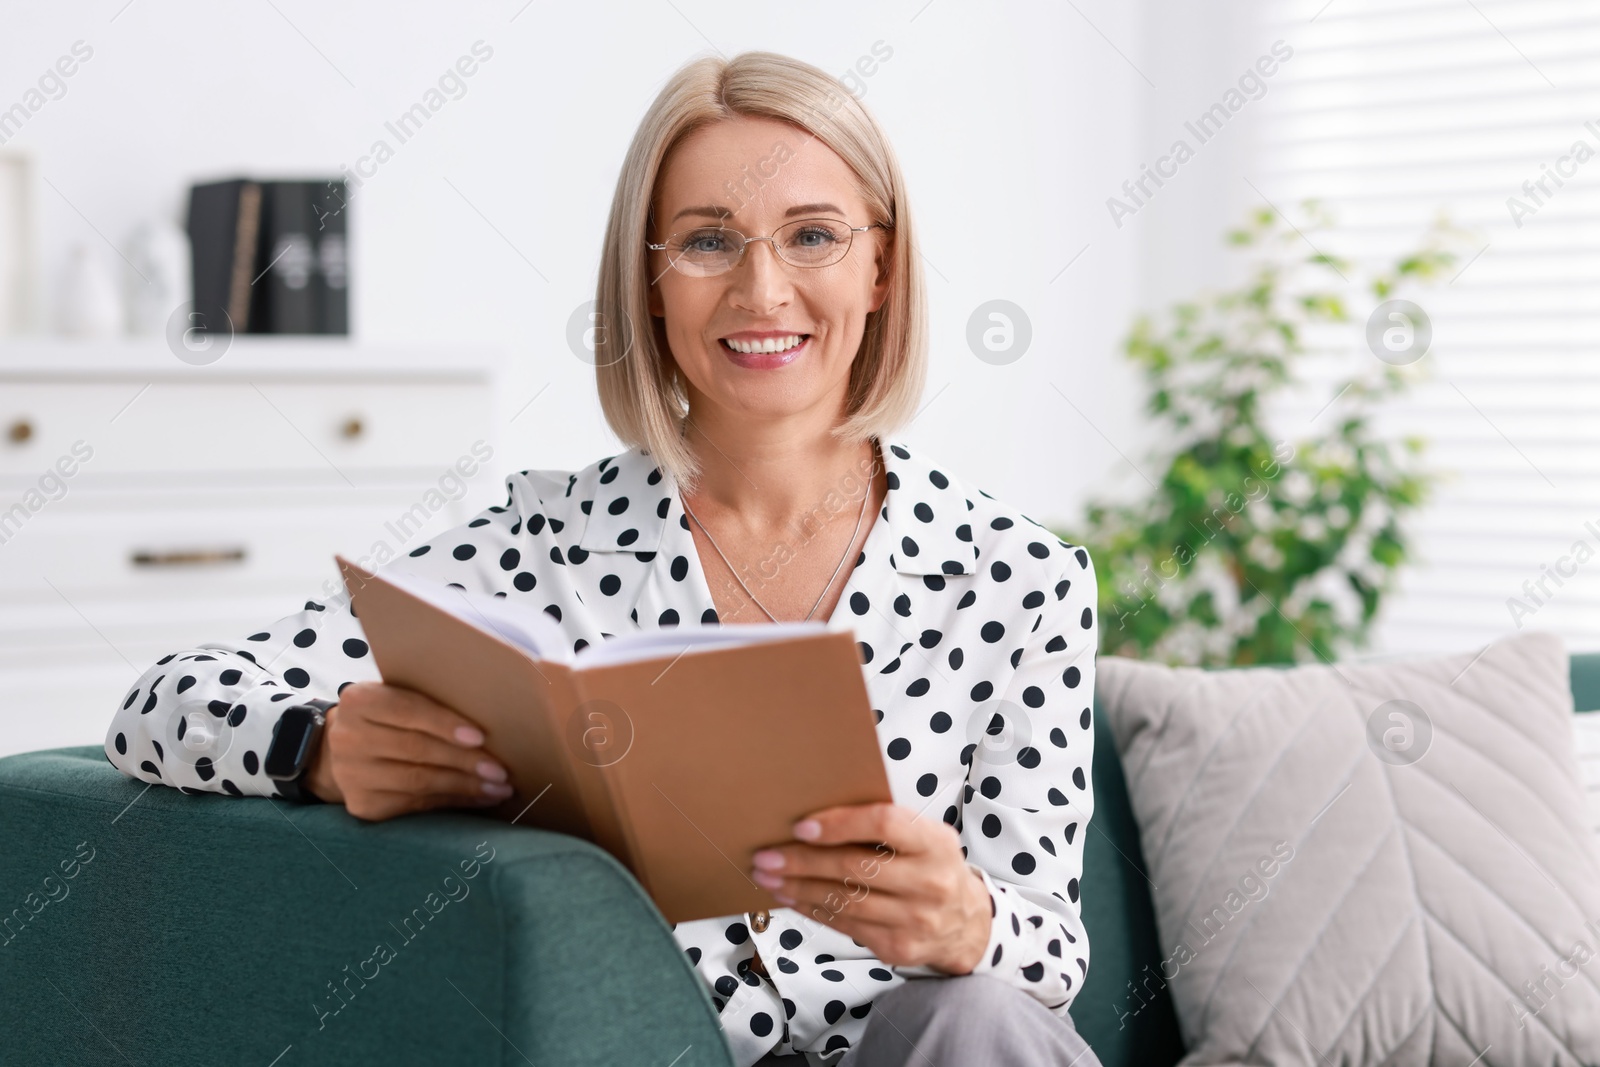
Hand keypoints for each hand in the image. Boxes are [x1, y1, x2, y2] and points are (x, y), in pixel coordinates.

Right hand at [303, 681, 514, 820]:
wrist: (340, 750)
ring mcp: (352, 775)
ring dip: (464, 786)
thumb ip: (427, 702)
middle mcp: (348, 738)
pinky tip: (478, 799)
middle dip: (464, 761)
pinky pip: (415, 805)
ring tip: (498, 788)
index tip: (479, 737)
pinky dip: (451, 803)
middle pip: (416, 750)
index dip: (444, 724)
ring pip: (418, 782)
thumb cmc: (386, 719)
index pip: (407, 710)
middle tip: (500, 770)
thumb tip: (486, 721)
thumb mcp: (395, 697)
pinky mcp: (362, 804)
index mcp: (359, 701)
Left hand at [748, 802, 991, 973]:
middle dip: (803, 861)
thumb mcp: (925, 837)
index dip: (840, 824)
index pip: (884, 824)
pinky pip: (844, 925)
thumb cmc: (932, 867)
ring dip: (798, 887)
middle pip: (855, 868)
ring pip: (844, 901)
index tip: (802, 826)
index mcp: (935, 843)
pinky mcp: (897, 947)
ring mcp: (914, 919)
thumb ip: (886, 827)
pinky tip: (790, 897)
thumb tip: (817, 817)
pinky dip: (811, 909)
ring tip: (767, 876)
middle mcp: (929, 882)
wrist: (966, 924)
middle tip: (766, 855)